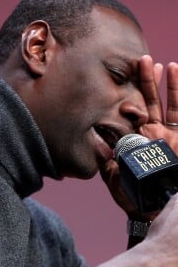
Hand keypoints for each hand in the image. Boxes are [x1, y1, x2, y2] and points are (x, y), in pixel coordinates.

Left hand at [100, 56, 177, 220]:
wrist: (155, 207)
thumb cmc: (133, 195)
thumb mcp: (114, 177)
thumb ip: (105, 161)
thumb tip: (96, 144)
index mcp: (134, 139)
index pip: (131, 112)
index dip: (129, 96)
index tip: (124, 79)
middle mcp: (152, 134)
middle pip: (149, 102)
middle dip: (147, 82)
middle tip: (142, 60)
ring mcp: (169, 136)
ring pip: (169, 106)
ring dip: (168, 86)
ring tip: (166, 66)